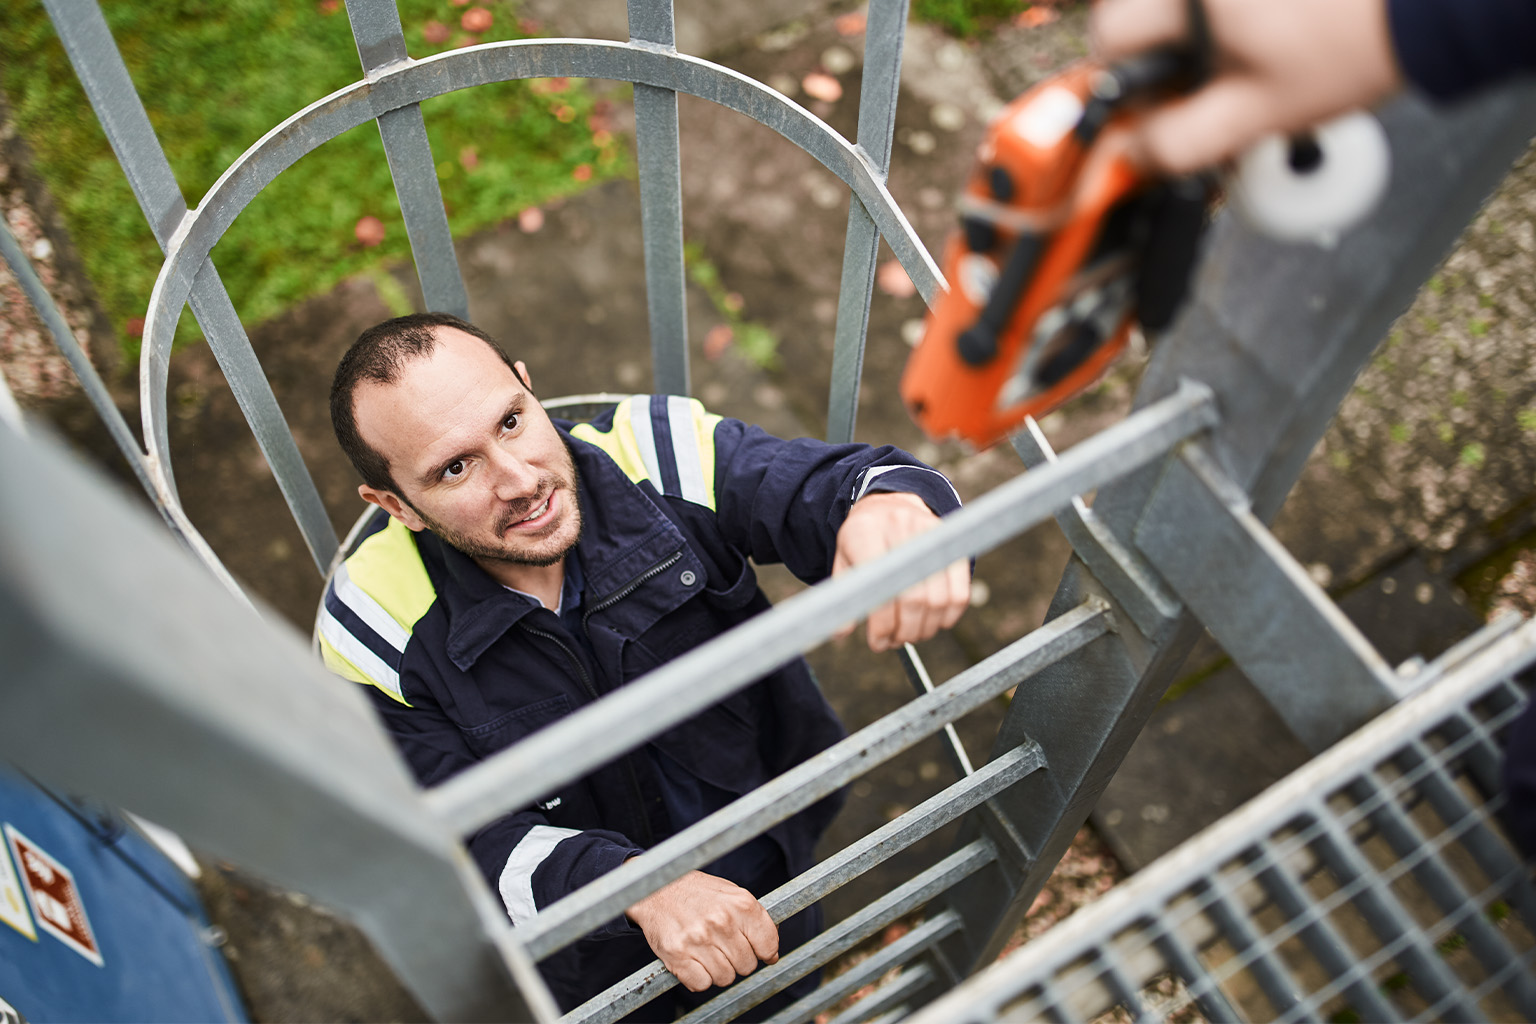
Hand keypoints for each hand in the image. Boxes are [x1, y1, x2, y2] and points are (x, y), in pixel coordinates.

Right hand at [625, 870, 778, 991]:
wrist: (655, 888)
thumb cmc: (695, 892)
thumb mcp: (731, 893)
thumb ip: (754, 919)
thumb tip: (771, 953)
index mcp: (741, 904)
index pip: (768, 944)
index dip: (763, 951)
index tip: (756, 950)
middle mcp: (722, 921)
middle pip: (747, 965)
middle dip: (737, 960)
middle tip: (722, 946)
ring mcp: (699, 939)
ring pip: (726, 978)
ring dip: (718, 970)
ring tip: (706, 950)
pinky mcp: (678, 955)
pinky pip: (702, 984)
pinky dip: (699, 978)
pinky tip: (694, 960)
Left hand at [832, 492, 968, 651]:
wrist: (889, 503)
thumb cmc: (862, 540)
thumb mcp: (844, 560)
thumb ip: (844, 594)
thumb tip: (840, 632)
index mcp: (866, 532)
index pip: (879, 587)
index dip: (881, 622)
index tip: (877, 642)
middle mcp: (900, 528)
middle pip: (912, 596)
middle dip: (904, 629)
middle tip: (895, 641)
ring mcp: (930, 534)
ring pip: (938, 598)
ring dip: (925, 628)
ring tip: (910, 635)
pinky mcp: (950, 544)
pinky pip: (959, 591)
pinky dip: (949, 616)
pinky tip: (933, 624)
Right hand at [1091, 0, 1401, 172]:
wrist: (1428, 8)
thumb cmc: (1351, 51)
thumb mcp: (1255, 116)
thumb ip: (1179, 141)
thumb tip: (1130, 155)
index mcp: (1191, 0)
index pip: (1110, 37)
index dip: (1118, 82)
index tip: (1146, 107)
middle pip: (1133, 12)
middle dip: (1151, 53)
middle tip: (1192, 85)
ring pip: (1171, 5)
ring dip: (1183, 34)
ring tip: (1234, 59)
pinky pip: (1209, 0)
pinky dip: (1218, 17)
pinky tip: (1259, 33)